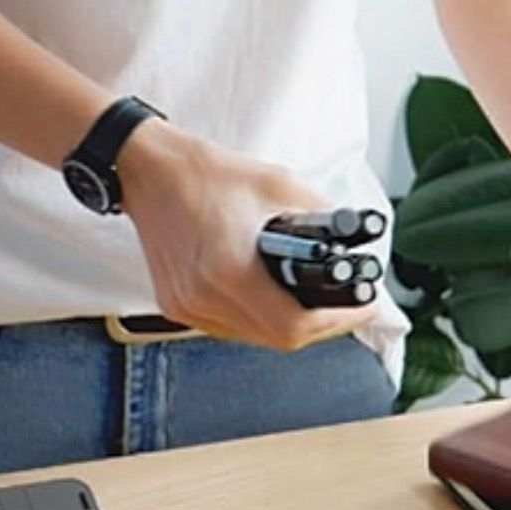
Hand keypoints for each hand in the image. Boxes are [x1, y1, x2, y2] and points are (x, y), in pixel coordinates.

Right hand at [119, 121, 377, 351]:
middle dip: (322, 324)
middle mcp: (205, 297)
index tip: (363, 306)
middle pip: (281, 338)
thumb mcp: (280, 185)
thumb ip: (324, 218)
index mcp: (229, 269)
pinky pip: (232, 327)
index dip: (337, 321)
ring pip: (257, 337)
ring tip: (316, 302)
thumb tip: (356, 242)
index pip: (295, 325)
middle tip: (348, 306)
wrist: (147, 170)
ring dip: (291, 324)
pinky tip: (273, 298)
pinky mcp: (177, 307)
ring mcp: (188, 307)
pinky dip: (259, 318)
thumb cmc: (209, 173)